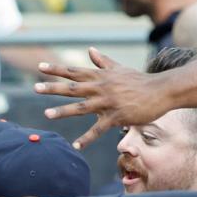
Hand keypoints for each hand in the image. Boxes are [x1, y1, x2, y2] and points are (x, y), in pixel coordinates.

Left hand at [34, 49, 168, 150]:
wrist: (162, 91)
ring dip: (63, 111)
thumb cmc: (139, 80)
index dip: (57, 69)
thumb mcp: (119, 69)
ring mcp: (108, 102)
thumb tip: (90, 49)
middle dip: (53, 88)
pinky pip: (98, 129)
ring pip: (82, 107)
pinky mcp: (116, 116)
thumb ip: (102, 61)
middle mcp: (101, 88)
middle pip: (73, 87)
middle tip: (35, 87)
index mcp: (100, 77)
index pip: (74, 71)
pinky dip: (87, 139)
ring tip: (47, 115)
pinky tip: (76, 146)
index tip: (40, 66)